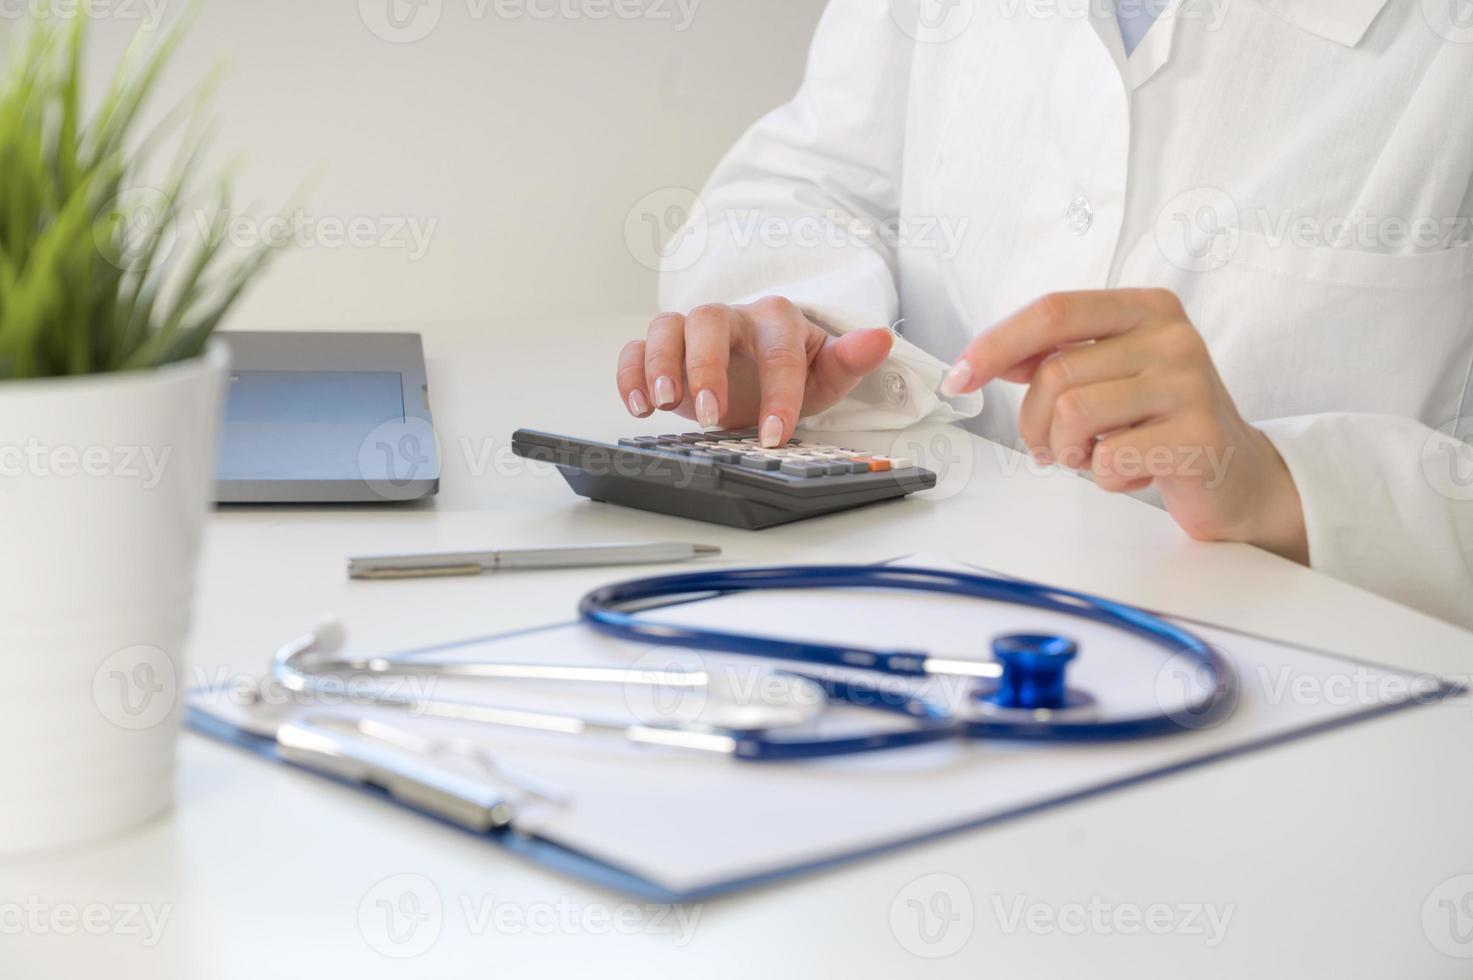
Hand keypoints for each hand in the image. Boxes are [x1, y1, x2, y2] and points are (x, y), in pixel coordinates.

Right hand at [616, 296, 893, 446]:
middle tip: (708, 415)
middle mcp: (730, 317)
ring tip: (662, 404)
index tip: (775, 435)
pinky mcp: (664, 348)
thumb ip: (851, 358)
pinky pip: (636, 347)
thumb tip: (880, 337)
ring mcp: (692, 329)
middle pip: (709, 321)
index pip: (777, 350)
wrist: (762, 370)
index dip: (777, 392)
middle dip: (705, 367)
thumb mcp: (827, 372)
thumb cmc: (794, 369)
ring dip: (660, 364)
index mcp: (776, 319)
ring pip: (666, 327)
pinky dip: (630, 373)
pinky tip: (639, 406)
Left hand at [941, 288, 1307, 561]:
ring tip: (1098, 456)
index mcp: (1146, 308)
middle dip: (1035, 423)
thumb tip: (989, 358)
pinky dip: (1105, 478)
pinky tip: (1134, 472)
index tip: (959, 376)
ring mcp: (1190, 384)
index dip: (996, 344)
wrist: (1237, 474)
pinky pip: (1109, 460)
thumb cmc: (1160, 422)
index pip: (1053, 311)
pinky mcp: (1199, 435)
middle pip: (1055, 374)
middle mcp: (1172, 336)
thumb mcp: (1110, 374)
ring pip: (1073, 415)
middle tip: (1054, 447)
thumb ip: (1056, 357)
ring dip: (1069, 452)